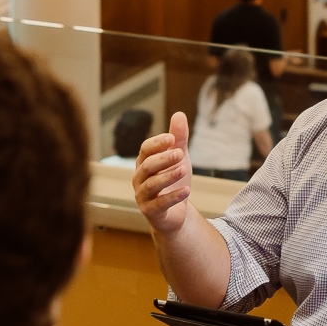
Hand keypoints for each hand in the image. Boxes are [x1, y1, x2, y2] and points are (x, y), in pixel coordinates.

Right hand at [133, 112, 192, 234]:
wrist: (176, 212)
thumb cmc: (173, 180)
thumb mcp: (179, 158)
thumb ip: (179, 139)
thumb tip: (179, 114)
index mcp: (144, 162)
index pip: (145, 149)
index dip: (158, 143)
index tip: (172, 138)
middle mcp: (140, 178)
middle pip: (147, 166)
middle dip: (163, 158)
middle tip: (180, 153)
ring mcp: (143, 196)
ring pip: (151, 185)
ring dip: (168, 176)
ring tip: (184, 169)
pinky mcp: (151, 212)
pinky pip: (159, 204)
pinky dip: (173, 196)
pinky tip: (187, 190)